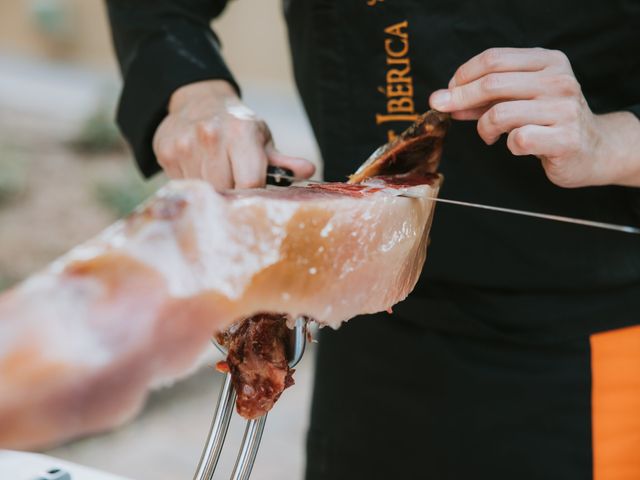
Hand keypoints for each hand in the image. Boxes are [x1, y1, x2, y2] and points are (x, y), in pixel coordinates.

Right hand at [153, 80, 314, 189]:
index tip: (254, 194)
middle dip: (232, 194)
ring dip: (212, 191)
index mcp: (241, 132)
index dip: (253, 195)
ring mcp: (185, 144)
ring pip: (203, 191)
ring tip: (218, 174)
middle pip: (225, 191)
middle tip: (235, 183)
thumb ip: (283, 161)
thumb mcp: (262, 139)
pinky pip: (184, 185)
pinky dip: (194, 183)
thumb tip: (309, 171)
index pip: (249, 183)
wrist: (198, 101)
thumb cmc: (238, 127)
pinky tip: (199, 169)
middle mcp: (211, 135)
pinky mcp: (166, 152)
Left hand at [429, 48, 639, 187]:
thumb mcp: (519, 99)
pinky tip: (515, 145)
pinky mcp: (564, 139)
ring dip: (483, 127)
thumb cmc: (549, 122)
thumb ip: (485, 97)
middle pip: (492, 83)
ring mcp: (564, 109)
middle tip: (445, 108)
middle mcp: (559, 80)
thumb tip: (445, 98)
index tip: (448, 90)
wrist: (592, 149)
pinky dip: (508, 145)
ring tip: (489, 135)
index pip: (494, 58)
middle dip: (460, 97)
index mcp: (548, 62)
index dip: (464, 74)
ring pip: (500, 113)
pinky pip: (517, 139)